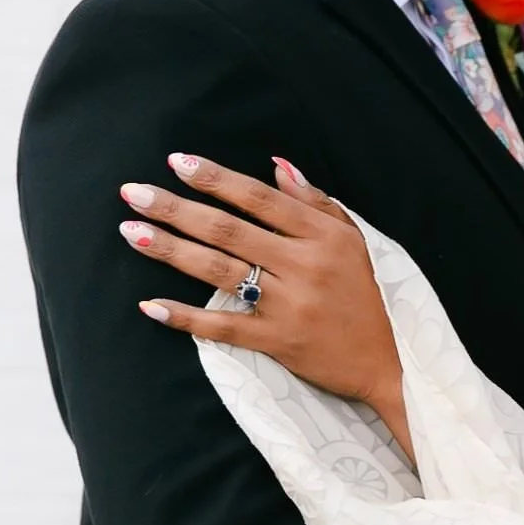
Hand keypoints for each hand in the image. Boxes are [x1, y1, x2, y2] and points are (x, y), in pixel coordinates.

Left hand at [117, 154, 407, 434]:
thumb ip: (315, 202)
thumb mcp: (354, 241)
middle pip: (228, 230)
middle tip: (133, 193)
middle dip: (176, 209)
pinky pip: (222, 327)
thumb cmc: (368, 296)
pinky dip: (185, 317)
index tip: (178, 162)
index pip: (259, 198)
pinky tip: (151, 304)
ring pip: (219, 271)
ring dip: (171, 250)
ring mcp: (289, 305)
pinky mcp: (278, 341)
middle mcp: (303, 266)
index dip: (216, 179)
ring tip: (133, 233)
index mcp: (322, 236)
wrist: (390, 362)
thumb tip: (276, 166)